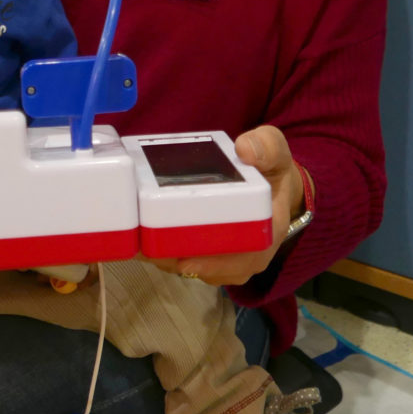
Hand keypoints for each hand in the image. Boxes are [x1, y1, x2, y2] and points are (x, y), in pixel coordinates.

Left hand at [151, 125, 305, 286]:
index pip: (244, 257)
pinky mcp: (213, 254)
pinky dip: (169, 255)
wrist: (273, 183)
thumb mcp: (273, 149)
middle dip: (179, 261)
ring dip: (169, 261)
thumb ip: (265, 145)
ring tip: (139, 247)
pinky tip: (145, 243)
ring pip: (197, 268)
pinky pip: (190, 261)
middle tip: (146, 250)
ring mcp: (230, 257)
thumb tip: (244, 149)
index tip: (185, 259)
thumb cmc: (271, 167)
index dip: (214, 262)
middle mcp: (250, 253)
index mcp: (267, 231)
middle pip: (213, 268)